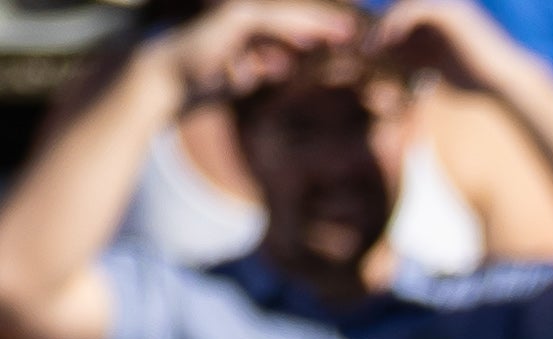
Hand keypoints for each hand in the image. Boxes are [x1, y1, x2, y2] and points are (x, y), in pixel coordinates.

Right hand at [155, 0, 360, 101]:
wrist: (164, 80)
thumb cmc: (197, 81)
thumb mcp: (240, 74)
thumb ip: (262, 66)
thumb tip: (282, 66)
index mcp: (249, 29)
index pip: (292, 27)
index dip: (320, 31)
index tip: (350, 40)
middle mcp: (244, 17)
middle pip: (294, 17)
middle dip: (326, 24)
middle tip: (359, 32)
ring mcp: (237, 15)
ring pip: (286, 16)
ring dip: (318, 23)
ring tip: (348, 33)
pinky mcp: (232, 21)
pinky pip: (270, 22)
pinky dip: (294, 28)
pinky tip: (316, 37)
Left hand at [366, 0, 536, 92]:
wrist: (505, 82)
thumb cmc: (475, 81)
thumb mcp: (433, 67)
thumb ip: (411, 57)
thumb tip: (384, 61)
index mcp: (437, 17)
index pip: (399, 17)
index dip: (380, 31)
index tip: (365, 50)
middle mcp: (440, 6)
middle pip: (395, 10)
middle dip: (375, 28)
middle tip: (360, 48)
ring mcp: (444, 6)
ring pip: (400, 9)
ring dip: (382, 29)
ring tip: (370, 49)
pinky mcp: (446, 12)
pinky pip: (411, 13)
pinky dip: (396, 27)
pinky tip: (387, 43)